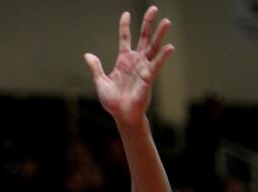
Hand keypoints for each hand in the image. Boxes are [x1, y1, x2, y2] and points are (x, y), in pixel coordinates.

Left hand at [84, 6, 173, 125]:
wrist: (121, 114)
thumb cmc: (112, 101)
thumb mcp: (100, 82)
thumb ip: (96, 67)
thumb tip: (87, 55)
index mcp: (123, 60)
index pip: (125, 39)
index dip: (125, 26)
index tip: (126, 14)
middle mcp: (135, 61)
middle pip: (143, 37)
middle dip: (148, 23)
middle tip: (153, 8)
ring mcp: (143, 68)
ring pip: (153, 47)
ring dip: (160, 35)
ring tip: (166, 21)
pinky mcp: (148, 77)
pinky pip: (156, 65)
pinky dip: (163, 56)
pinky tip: (170, 47)